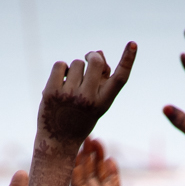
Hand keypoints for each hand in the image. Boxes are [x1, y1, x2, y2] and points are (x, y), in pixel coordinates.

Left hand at [34, 44, 138, 159]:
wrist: (58, 142)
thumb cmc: (81, 119)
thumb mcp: (97, 103)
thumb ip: (102, 79)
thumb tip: (98, 52)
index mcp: (103, 103)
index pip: (120, 79)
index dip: (128, 60)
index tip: (133, 44)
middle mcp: (87, 99)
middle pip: (96, 62)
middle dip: (93, 56)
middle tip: (89, 58)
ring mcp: (68, 95)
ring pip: (77, 63)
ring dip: (75, 69)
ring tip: (71, 85)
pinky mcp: (51, 92)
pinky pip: (60, 65)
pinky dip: (61, 69)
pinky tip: (61, 82)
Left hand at [72, 139, 153, 185]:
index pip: (80, 184)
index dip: (77, 166)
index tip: (77, 147)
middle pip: (89, 178)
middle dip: (87, 158)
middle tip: (88, 137)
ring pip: (101, 179)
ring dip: (98, 161)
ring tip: (98, 142)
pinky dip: (111, 174)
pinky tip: (111, 161)